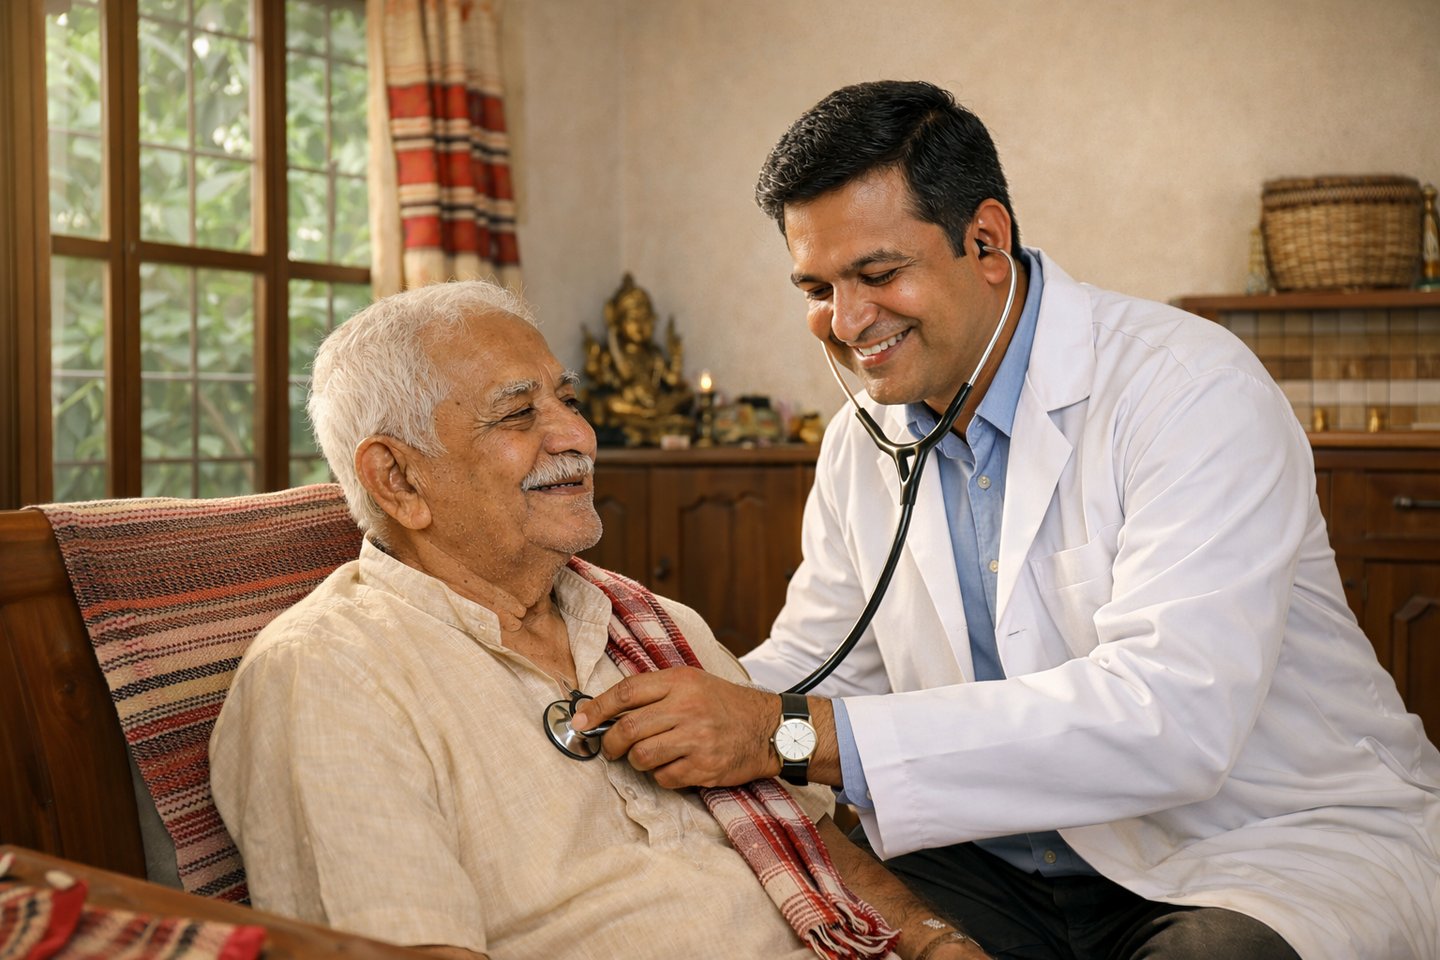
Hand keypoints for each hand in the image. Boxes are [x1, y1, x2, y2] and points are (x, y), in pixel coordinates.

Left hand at [570, 667, 778, 787]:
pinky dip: (660, 776)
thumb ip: (653, 692)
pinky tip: (673, 766)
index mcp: (680, 682)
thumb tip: (605, 710)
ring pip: (642, 757)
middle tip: (609, 749)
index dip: (597, 708)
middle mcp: (687, 708)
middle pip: (628, 729)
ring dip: (635, 761)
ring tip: (645, 756)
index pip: (626, 692)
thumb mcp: (692, 683)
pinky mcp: (704, 767)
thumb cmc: (723, 704)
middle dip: (610, 743)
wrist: (768, 728)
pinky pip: (664, 778)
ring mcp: (696, 739)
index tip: (580, 721)